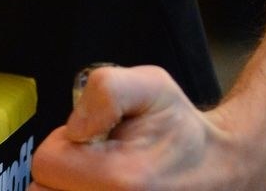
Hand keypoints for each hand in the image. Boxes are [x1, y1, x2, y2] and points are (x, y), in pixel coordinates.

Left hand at [29, 64, 242, 189]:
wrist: (220, 168)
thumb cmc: (180, 127)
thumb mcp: (150, 85)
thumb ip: (106, 92)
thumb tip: (75, 129)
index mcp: (122, 180)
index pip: (45, 164)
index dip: (62, 145)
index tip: (92, 140)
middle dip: (62, 171)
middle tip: (96, 160)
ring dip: (69, 187)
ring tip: (100, 176)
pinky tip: (98, 188)